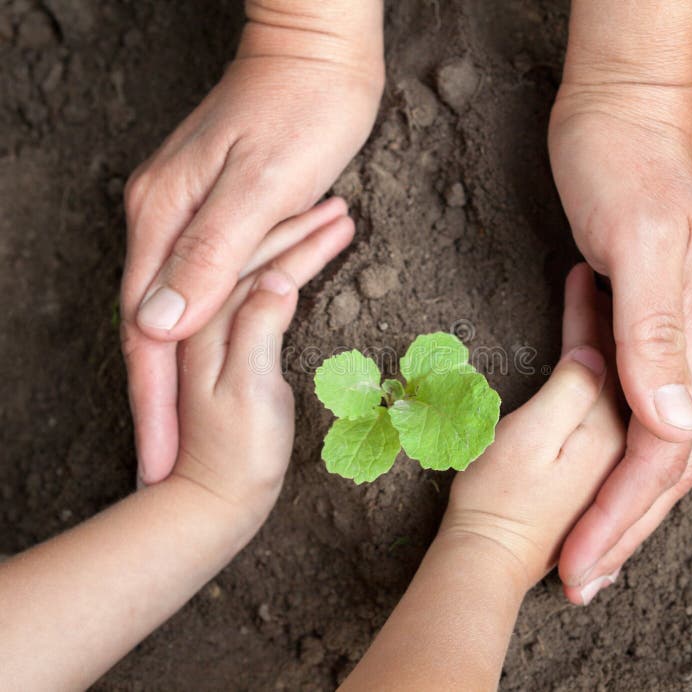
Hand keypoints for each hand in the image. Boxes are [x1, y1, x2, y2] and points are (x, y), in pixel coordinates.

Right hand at [122, 6, 383, 483]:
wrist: (319, 51)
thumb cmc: (301, 111)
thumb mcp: (259, 186)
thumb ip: (208, 256)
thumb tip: (155, 326)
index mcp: (167, 222)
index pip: (148, 334)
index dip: (152, 404)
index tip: (154, 462)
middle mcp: (165, 222)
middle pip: (154, 330)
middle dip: (161, 403)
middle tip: (164, 464)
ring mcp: (189, 216)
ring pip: (182, 312)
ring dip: (184, 374)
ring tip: (185, 432)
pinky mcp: (219, 212)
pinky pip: (211, 284)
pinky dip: (215, 328)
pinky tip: (217, 355)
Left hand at [170, 212, 354, 526]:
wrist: (216, 498)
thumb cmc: (237, 453)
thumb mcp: (250, 388)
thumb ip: (257, 326)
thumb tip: (278, 276)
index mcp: (202, 321)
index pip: (250, 259)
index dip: (296, 236)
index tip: (335, 218)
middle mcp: (202, 318)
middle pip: (250, 257)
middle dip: (297, 231)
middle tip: (341, 211)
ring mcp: (213, 332)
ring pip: (254, 270)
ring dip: (293, 247)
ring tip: (333, 224)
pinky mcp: (227, 348)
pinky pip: (256, 293)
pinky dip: (283, 273)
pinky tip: (299, 265)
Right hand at [443, 264, 625, 596]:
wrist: (483, 557)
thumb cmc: (500, 498)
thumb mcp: (531, 437)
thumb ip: (575, 391)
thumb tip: (599, 354)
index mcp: (620, 429)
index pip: (618, 357)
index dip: (595, 314)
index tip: (578, 276)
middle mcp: (624, 439)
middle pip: (626, 366)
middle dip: (606, 324)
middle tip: (586, 279)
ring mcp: (608, 453)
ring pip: (618, 383)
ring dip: (605, 342)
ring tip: (585, 301)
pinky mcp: (588, 462)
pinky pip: (605, 402)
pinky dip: (596, 370)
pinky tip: (585, 352)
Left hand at [548, 82, 691, 601]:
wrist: (620, 112)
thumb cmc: (627, 168)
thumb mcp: (642, 244)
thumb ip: (658, 334)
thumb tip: (673, 424)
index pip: (659, 456)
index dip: (620, 518)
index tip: (580, 566)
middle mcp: (689, 348)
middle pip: (661, 464)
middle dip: (621, 526)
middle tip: (580, 578)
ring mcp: (667, 335)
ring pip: (649, 440)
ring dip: (618, 495)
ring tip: (584, 536)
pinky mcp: (638, 318)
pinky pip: (628, 396)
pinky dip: (608, 437)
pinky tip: (582, 452)